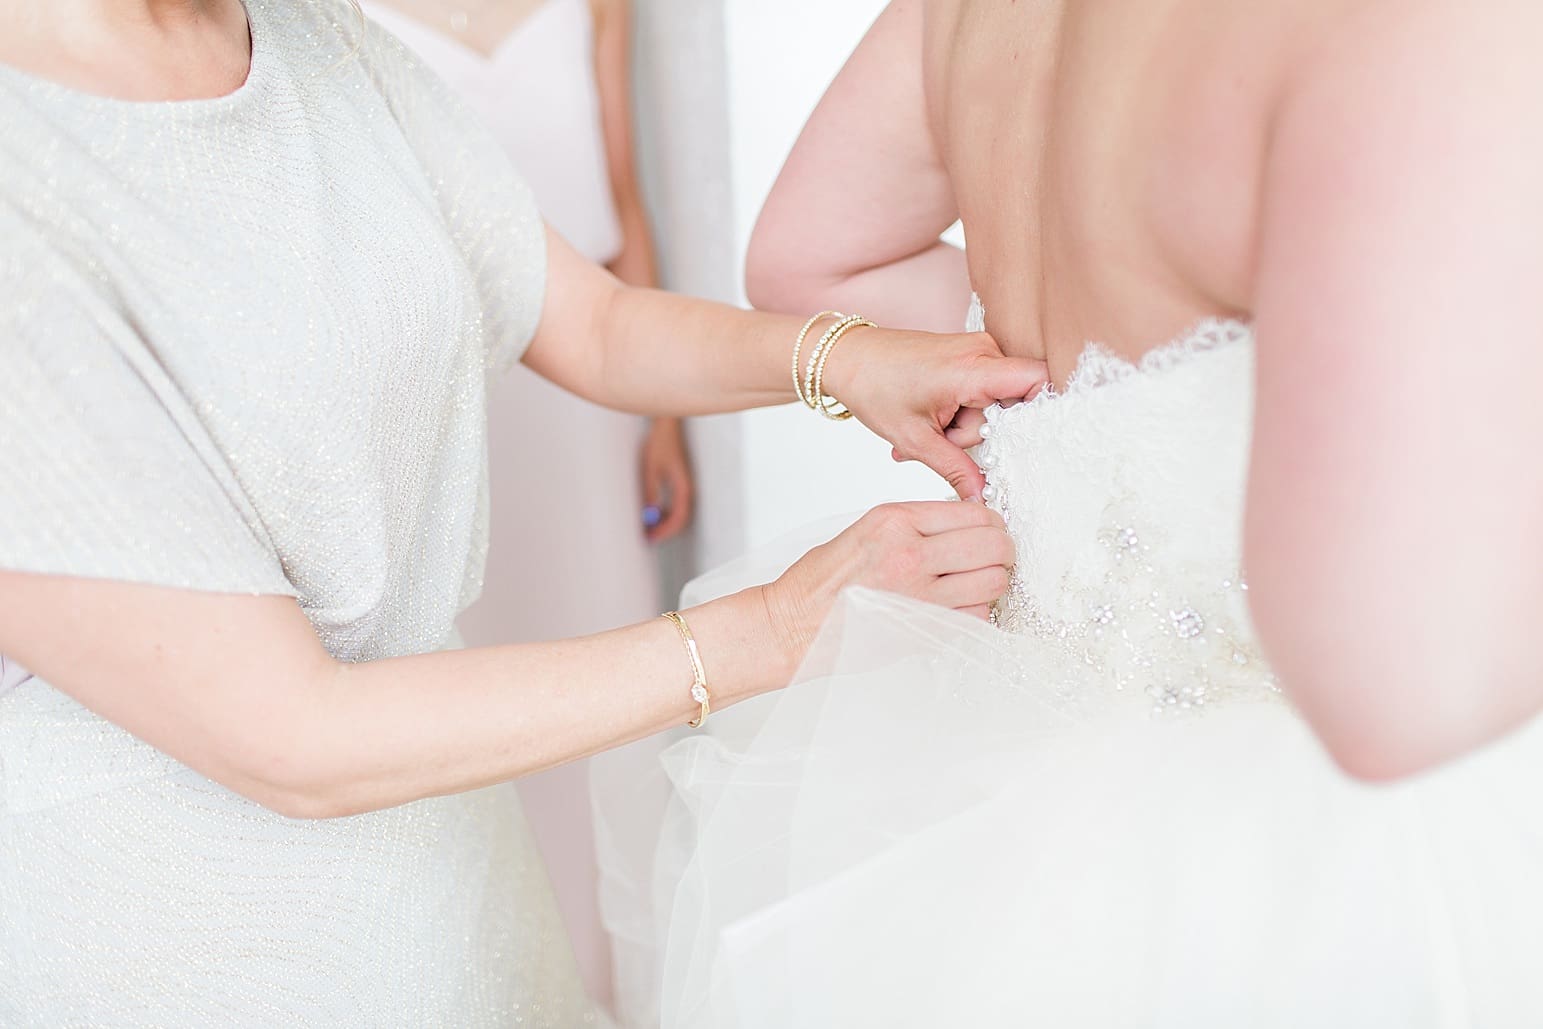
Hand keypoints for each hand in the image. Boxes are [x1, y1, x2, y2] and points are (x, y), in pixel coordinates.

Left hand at [640, 418, 693, 542]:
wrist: (668, 426)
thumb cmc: (661, 444)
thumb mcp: (651, 469)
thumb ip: (651, 492)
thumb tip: (648, 514)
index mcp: (683, 487)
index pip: (678, 518)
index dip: (665, 531)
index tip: (651, 538)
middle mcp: (688, 490)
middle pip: (680, 519)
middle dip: (664, 530)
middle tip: (647, 536)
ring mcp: (685, 487)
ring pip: (678, 514)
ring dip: (664, 522)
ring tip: (646, 526)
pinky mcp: (680, 484)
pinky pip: (676, 505)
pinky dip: (665, 513)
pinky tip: (652, 512)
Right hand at [763, 501, 1014, 657]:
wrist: (793, 624)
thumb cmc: (824, 580)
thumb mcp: (868, 528)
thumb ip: (919, 524)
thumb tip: (969, 525)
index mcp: (896, 519)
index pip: (976, 513)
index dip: (992, 524)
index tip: (989, 533)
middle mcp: (911, 553)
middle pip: (994, 545)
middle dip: (1002, 552)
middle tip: (994, 558)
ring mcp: (919, 594)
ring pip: (993, 582)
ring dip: (992, 583)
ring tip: (975, 584)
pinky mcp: (922, 628)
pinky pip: (977, 617)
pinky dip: (976, 613)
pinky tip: (956, 608)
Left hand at [820, 328, 1046, 499]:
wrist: (847, 357)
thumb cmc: (873, 387)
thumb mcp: (915, 439)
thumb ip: (955, 469)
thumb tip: (982, 497)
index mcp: (973, 368)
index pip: (1037, 380)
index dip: (1042, 409)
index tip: (1021, 440)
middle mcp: (982, 352)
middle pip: (1011, 403)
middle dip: (979, 430)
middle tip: (941, 437)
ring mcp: (975, 351)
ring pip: (993, 403)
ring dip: (962, 425)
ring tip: (925, 428)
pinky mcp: (967, 356)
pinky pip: (979, 393)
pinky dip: (957, 413)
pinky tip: (930, 420)